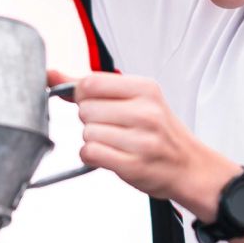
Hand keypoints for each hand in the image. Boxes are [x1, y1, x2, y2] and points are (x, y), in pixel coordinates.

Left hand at [48, 69, 239, 219]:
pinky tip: (109, 156)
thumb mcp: (135, 100)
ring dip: (93, 141)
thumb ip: (92, 87)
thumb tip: (52, 76)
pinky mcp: (133, 164)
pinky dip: (92, 157)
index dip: (82, 96)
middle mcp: (146, 112)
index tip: (93, 103)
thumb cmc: (160, 133)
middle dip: (90, 120)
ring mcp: (141, 139)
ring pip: (86, 133)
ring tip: (115, 143)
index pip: (90, 83)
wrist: (191, 167)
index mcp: (145, 89)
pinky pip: (90, 153)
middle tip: (112, 127)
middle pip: (85, 110)